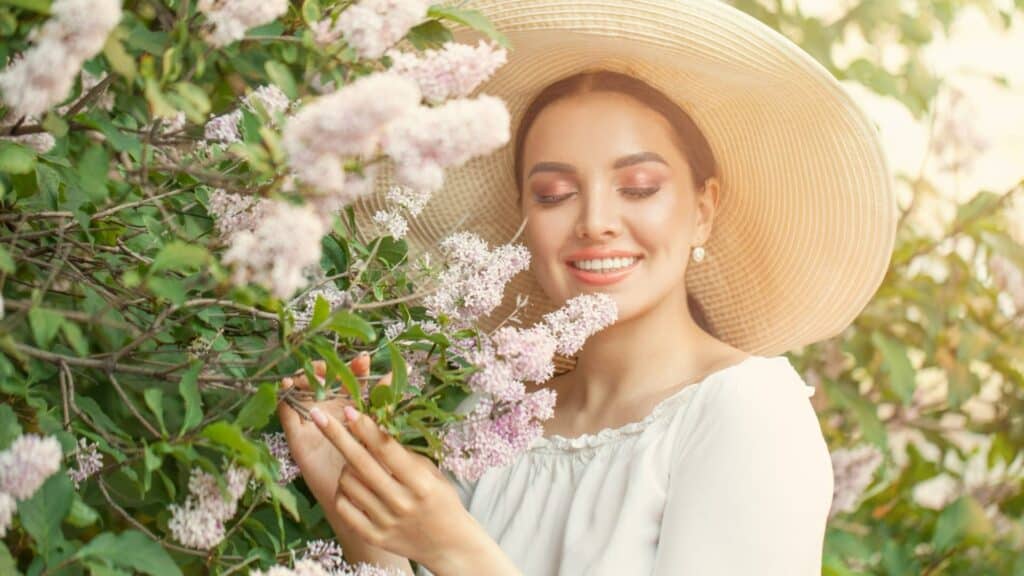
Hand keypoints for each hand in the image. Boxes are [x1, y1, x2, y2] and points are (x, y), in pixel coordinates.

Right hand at [276, 354, 372, 510]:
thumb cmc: (373, 463)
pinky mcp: (297, 435)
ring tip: (312, 374)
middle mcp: (330, 408)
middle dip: (326, 367)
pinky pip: (287, 412)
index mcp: (352, 404)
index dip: (355, 366)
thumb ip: (385, 402)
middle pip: (323, 379)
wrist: (359, 496)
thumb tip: (402, 373)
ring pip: (303, 390)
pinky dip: (285, 397)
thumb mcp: (380, 428)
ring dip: (304, 377)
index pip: (350, 377)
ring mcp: (312, 419)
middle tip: (332, 366)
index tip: (364, 360)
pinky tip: (287, 385)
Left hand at [308, 401, 476, 569]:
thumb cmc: (441, 500)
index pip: (386, 449)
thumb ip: (402, 454)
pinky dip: (343, 491)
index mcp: (420, 483)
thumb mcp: (431, 472)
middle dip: (337, 436)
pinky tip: (353, 485)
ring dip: (346, 466)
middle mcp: (401, 503)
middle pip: (360, 463)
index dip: (365, 428)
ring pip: (347, 483)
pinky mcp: (373, 536)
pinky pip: (343, 506)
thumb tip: (370, 429)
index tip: (348, 411)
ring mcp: (385, 522)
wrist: (448, 543)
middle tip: (319, 416)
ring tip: (357, 463)